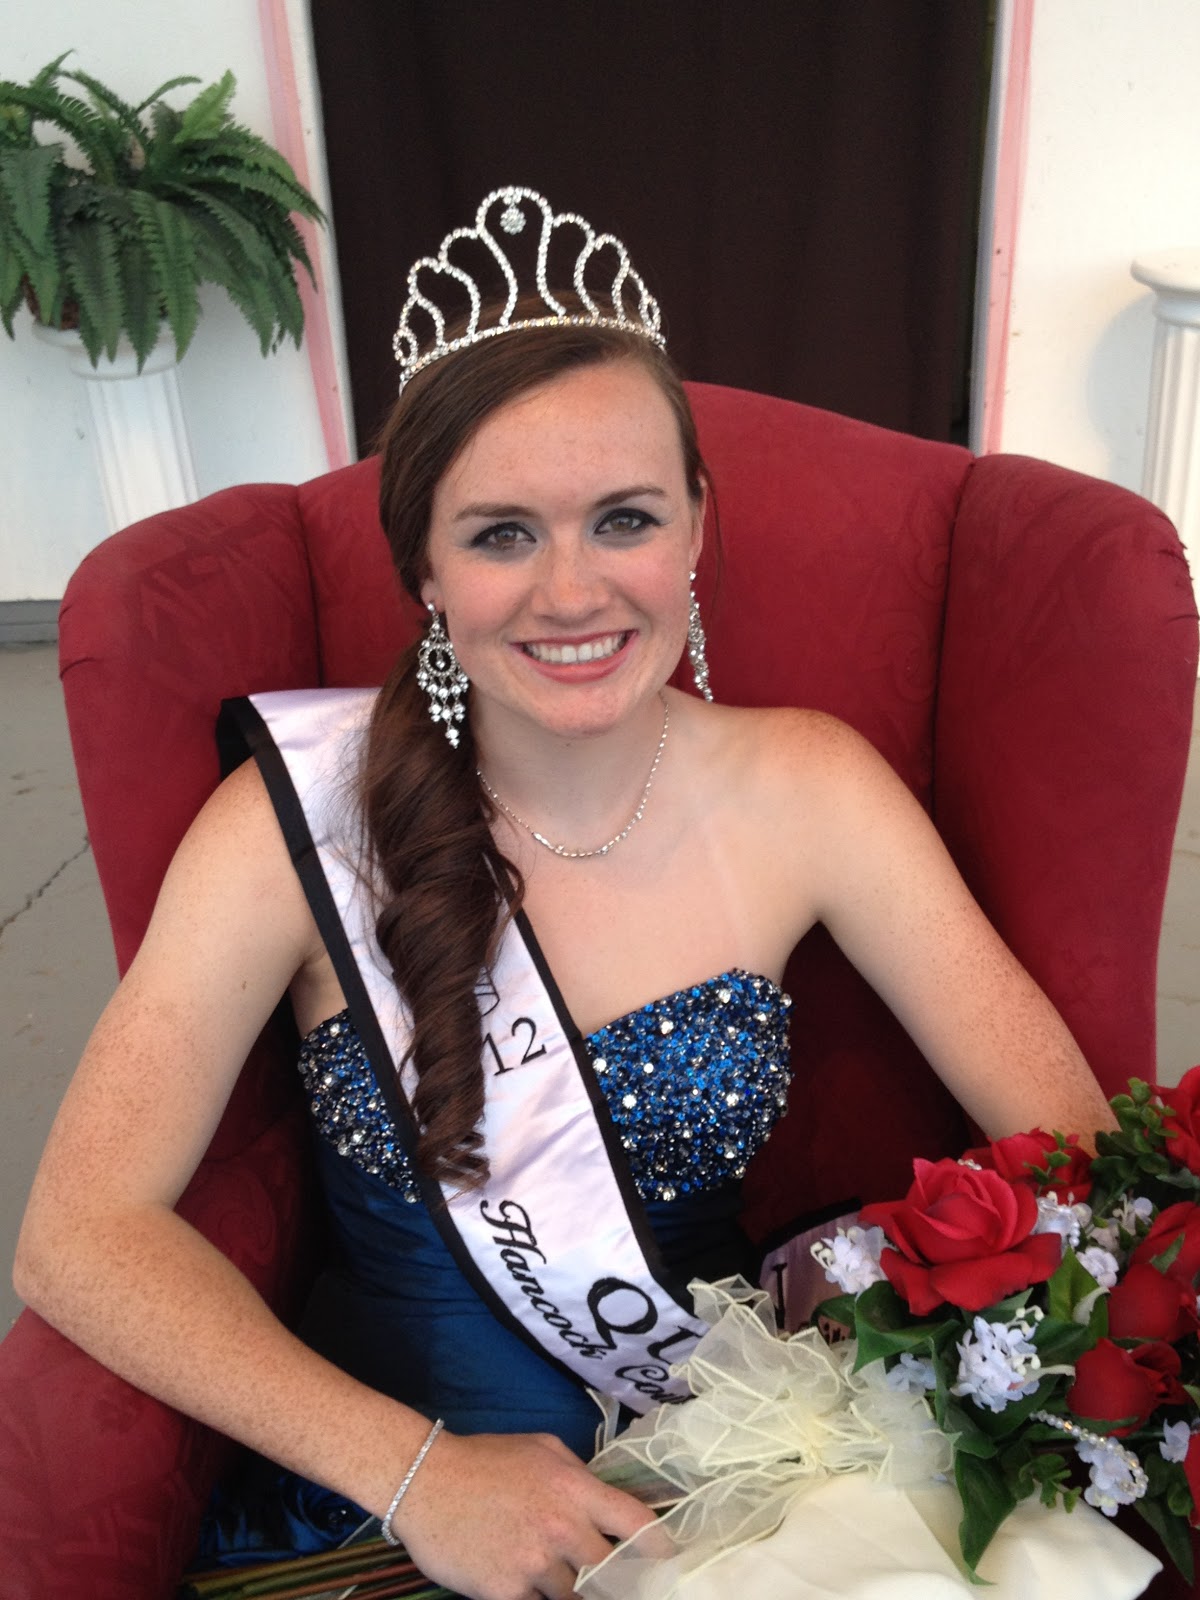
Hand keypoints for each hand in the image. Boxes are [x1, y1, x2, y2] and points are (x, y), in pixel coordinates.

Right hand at [393, 1427, 655, 1599]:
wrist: (425, 1481)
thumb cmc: (485, 1460)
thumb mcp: (541, 1450)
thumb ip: (578, 1476)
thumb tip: (603, 1500)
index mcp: (576, 1490)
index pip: (637, 1525)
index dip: (660, 1549)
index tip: (668, 1562)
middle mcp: (562, 1529)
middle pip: (613, 1574)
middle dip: (619, 1583)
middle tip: (618, 1585)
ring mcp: (534, 1565)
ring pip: (575, 1598)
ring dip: (573, 1593)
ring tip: (567, 1581)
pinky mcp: (504, 1592)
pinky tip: (528, 1588)